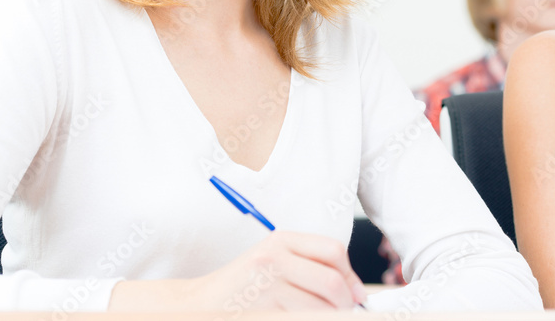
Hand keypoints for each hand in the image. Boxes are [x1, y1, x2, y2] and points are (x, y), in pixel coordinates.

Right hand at [108, 231, 367, 311]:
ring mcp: (267, 285)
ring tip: (320, 318)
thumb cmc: (240, 288)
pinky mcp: (264, 309)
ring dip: (328, 317)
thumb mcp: (272, 264)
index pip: (332, 250)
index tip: (356, 295)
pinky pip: (301, 319)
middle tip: (346, 314)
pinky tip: (300, 320)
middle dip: (345, 304)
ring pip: (320, 307)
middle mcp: (274, 258)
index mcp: (280, 241)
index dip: (351, 275)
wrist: (198, 305)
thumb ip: (306, 267)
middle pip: (331, 281)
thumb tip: (352, 290)